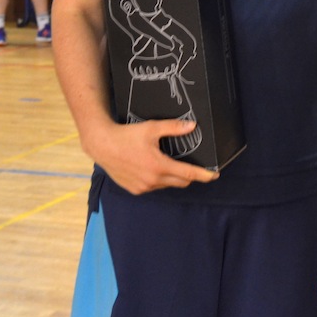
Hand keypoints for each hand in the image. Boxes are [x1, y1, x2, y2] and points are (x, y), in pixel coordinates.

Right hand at [84, 119, 217, 194]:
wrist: (102, 145)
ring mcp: (143, 187)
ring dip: (172, 177)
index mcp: (159, 166)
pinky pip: (154, 187)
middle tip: (193, 166)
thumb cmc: (126, 135)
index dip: (204, 175)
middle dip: (189, 176)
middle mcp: (153, 180)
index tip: (215, 175)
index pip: (188, 174)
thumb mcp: (152, 128)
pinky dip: (158, 180)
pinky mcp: (135, 190)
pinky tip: (152, 168)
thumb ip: (173, 127)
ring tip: (167, 163)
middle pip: (181, 182)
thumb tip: (192, 126)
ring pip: (167, 185)